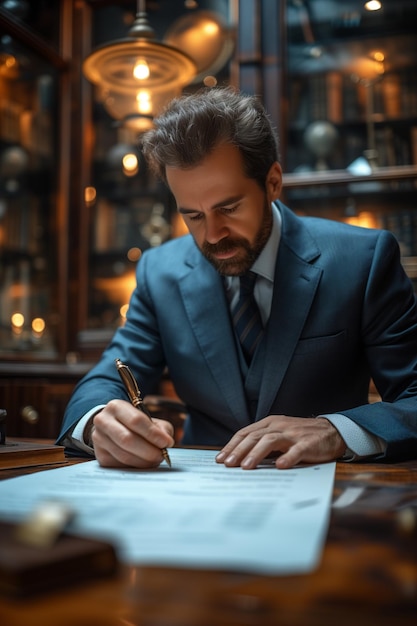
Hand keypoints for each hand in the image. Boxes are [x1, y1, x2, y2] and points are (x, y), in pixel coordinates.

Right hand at [90, 399, 174, 468]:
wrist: (112, 427)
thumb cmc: (134, 423)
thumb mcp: (149, 418)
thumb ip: (161, 428)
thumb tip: (166, 443)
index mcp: (116, 407)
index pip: (136, 420)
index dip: (153, 434)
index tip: (167, 443)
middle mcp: (103, 421)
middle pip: (127, 439)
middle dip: (149, 450)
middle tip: (162, 455)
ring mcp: (99, 439)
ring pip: (124, 455)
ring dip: (144, 461)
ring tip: (155, 460)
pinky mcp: (100, 455)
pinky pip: (120, 465)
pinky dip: (135, 466)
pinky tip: (143, 463)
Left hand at [215, 415, 345, 468]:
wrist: (331, 431)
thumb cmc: (300, 436)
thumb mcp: (279, 434)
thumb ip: (262, 443)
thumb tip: (239, 459)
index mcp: (269, 423)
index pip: (246, 433)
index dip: (232, 446)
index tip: (220, 459)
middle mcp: (279, 426)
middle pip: (254, 437)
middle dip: (239, 451)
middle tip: (228, 464)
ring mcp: (293, 434)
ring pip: (270, 441)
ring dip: (256, 454)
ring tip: (246, 467)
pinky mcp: (308, 443)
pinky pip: (296, 450)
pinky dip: (287, 458)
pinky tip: (280, 467)